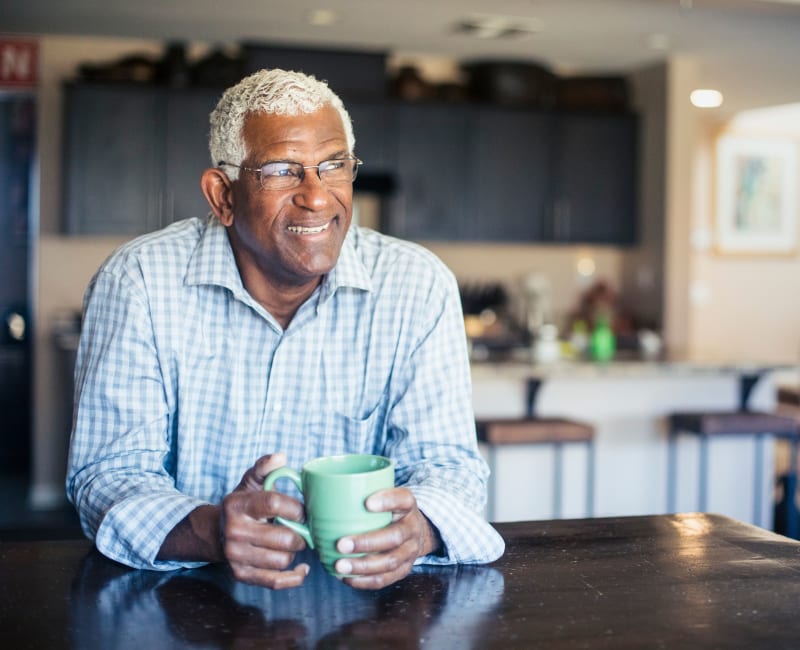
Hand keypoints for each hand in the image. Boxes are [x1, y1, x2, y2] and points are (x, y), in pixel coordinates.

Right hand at [221, 452, 309, 588]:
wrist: (216, 533)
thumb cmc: (243, 505)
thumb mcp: (251, 482)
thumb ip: (265, 467)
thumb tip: (281, 456)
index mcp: (237, 505)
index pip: (274, 503)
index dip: (296, 508)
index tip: (304, 510)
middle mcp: (234, 531)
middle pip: (283, 538)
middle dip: (300, 533)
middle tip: (301, 529)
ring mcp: (236, 556)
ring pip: (282, 560)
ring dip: (294, 552)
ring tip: (291, 543)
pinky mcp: (241, 575)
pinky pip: (275, 582)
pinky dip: (293, 577)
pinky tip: (300, 568)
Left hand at [332, 487, 440, 589]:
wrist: (414, 530)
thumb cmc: (389, 510)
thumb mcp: (384, 494)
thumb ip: (358, 491)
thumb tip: (313, 487)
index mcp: (407, 504)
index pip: (402, 499)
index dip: (387, 501)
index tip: (367, 503)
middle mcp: (412, 527)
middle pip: (394, 536)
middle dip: (366, 542)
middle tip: (341, 544)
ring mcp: (410, 551)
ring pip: (390, 561)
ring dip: (363, 566)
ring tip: (340, 566)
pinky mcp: (404, 569)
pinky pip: (386, 579)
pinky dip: (365, 581)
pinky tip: (347, 577)